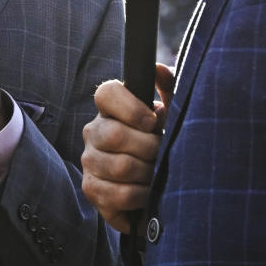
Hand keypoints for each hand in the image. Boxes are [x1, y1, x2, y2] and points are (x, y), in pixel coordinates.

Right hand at [81, 66, 172, 230]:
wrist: (162, 191)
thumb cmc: (166, 147)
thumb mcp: (175, 116)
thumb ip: (170, 90)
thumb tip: (158, 69)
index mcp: (112, 110)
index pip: (106, 93)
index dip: (130, 107)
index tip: (153, 122)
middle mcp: (94, 132)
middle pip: (114, 135)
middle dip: (149, 147)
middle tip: (162, 154)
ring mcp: (90, 161)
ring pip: (120, 167)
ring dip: (149, 174)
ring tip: (157, 175)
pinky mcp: (91, 190)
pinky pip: (119, 194)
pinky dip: (141, 196)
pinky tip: (148, 194)